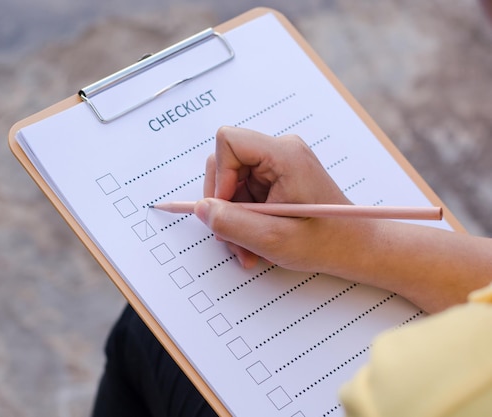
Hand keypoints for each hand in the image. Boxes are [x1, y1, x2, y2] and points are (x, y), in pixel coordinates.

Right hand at [195, 127, 491, 312]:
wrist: (359, 249)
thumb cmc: (327, 243)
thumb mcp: (273, 239)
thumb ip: (231, 223)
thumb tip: (200, 208)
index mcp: (284, 155)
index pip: (228, 141)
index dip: (219, 175)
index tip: (227, 208)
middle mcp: (281, 152)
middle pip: (225, 164)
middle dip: (224, 205)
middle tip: (234, 239)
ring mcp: (279, 164)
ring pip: (232, 184)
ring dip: (233, 219)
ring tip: (249, 249)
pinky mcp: (278, 178)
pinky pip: (244, 193)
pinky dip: (244, 219)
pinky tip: (256, 242)